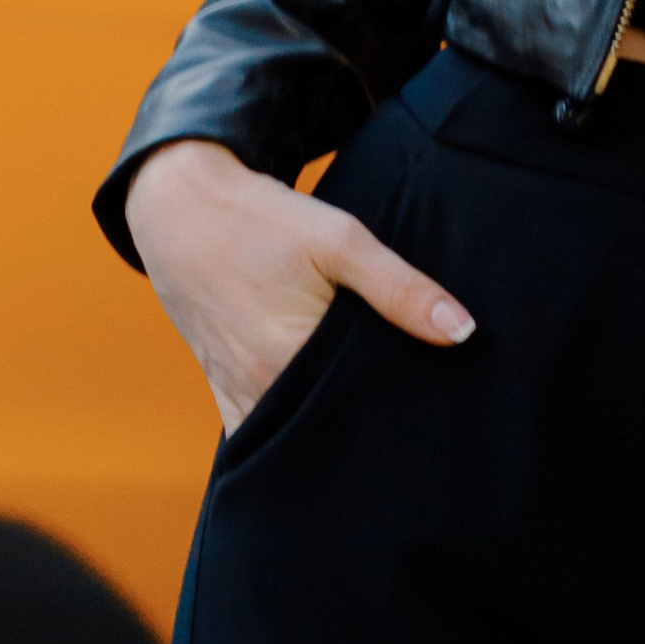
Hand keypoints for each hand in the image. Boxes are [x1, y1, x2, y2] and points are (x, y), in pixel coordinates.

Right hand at [128, 138, 472, 432]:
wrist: (181, 210)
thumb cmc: (263, 221)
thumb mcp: (339, 240)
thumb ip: (400, 288)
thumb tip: (462, 332)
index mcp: (289, 358)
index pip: (362, 408)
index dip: (399, 408)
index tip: (435, 408)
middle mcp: (258, 388)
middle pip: (329, 427)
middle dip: (369, 427)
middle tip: (413, 417)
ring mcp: (236, 393)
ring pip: (294, 433)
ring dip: (329, 430)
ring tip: (374, 422)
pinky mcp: (223, 389)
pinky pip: (260, 431)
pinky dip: (291, 430)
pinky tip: (326, 424)